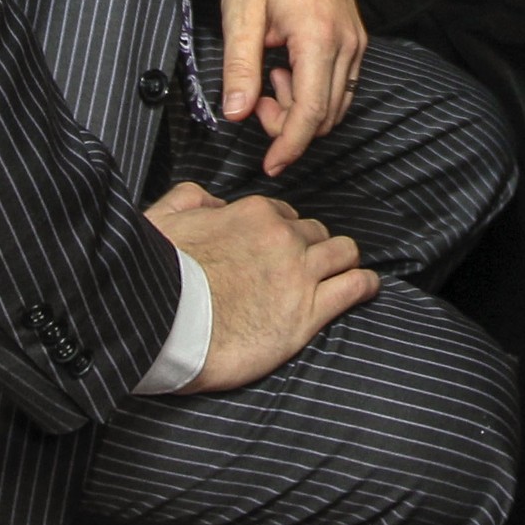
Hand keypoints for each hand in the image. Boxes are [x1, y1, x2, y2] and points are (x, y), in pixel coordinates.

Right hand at [145, 179, 376, 392]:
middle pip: (315, 233)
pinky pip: (355, 287)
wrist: (163, 325)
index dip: (283, 231)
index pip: (282, 215)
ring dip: (343, 261)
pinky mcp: (308, 313)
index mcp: (251, 213)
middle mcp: (282, 237)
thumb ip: (190, 199)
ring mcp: (299, 274)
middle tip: (304, 266)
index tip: (277, 249)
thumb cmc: (157, 279)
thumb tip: (213, 202)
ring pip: (343, 253)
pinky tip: (367, 287)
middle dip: (313, 246)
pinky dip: (366, 285)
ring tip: (343, 272)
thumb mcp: (161, 219)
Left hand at [219, 0, 362, 175]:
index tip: (270, 163)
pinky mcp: (355, 37)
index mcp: (318, 36)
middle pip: (326, 113)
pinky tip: (286, 68)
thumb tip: (235, 113)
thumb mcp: (241, 12)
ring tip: (267, 78)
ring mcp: (355, 40)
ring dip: (301, 107)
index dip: (290, 145)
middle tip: (253, 101)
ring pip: (337, 102)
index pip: (311, 111)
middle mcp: (346, 42)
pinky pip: (342, 83)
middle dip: (289, 124)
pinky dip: (314, 90)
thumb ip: (239, 66)